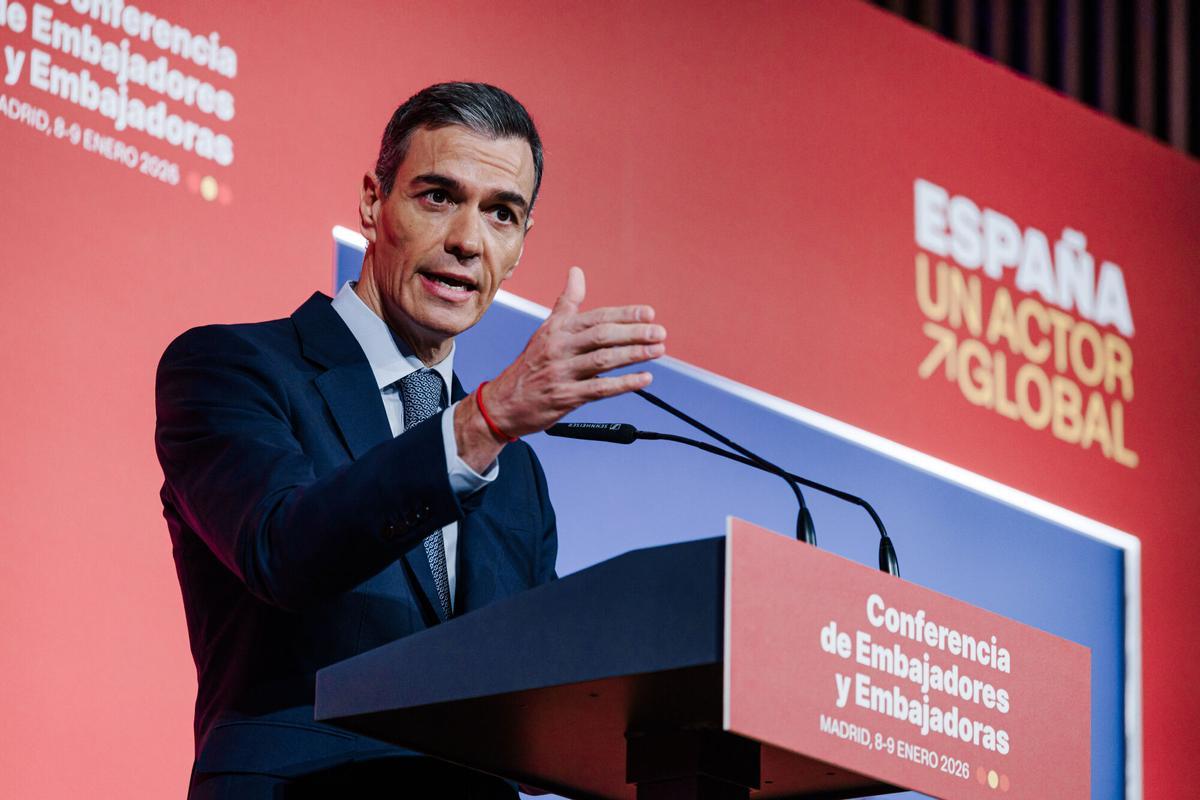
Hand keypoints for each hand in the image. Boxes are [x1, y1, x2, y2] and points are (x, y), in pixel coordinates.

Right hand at [454, 267, 665, 469]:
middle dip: (634, 333)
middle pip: (602, 335)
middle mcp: (558, 348)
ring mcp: (561, 373)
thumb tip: (577, 271)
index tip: (649, 314)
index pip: (596, 317)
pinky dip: (624, 383)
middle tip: (659, 333)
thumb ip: (567, 302)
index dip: (625, 315)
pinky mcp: (564, 397)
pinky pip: (599, 389)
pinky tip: (644, 378)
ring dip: (634, 354)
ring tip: (658, 351)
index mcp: (557, 329)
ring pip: (603, 360)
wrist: (504, 403)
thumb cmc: (531, 365)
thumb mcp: (546, 329)